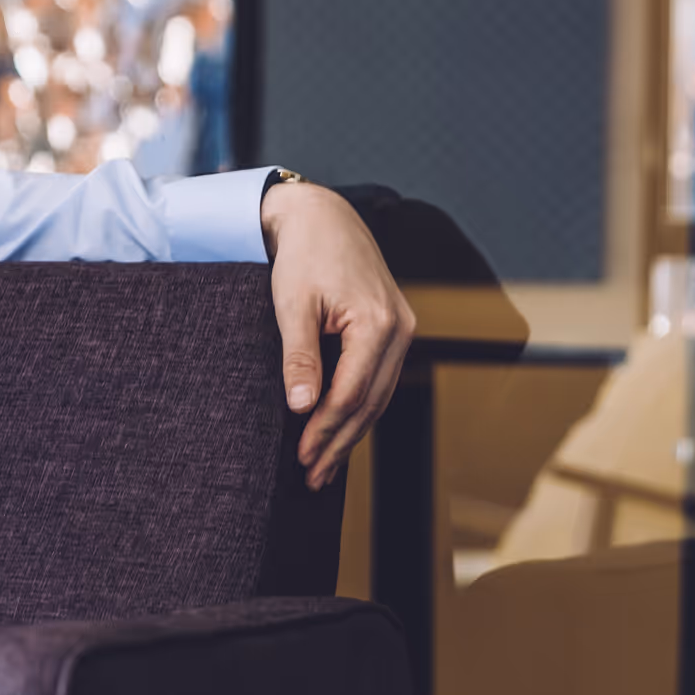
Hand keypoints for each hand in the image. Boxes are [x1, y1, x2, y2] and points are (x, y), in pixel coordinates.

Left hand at [261, 182, 413, 490]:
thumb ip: (299, 356)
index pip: (351, 393)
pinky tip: (340, 430)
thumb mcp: (292, 304)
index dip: (325, 430)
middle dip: (340, 443)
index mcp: (378, 324)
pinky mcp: (394, 330)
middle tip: (312, 477)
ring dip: (351, 433)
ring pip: (378, 396)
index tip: (301, 458)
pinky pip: (378, 380)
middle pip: (370, 403)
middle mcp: (400, 330)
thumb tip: (303, 407)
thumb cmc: (303, 255)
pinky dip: (359, 408)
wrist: (322, 217)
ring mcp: (402, 331)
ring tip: (324, 466)